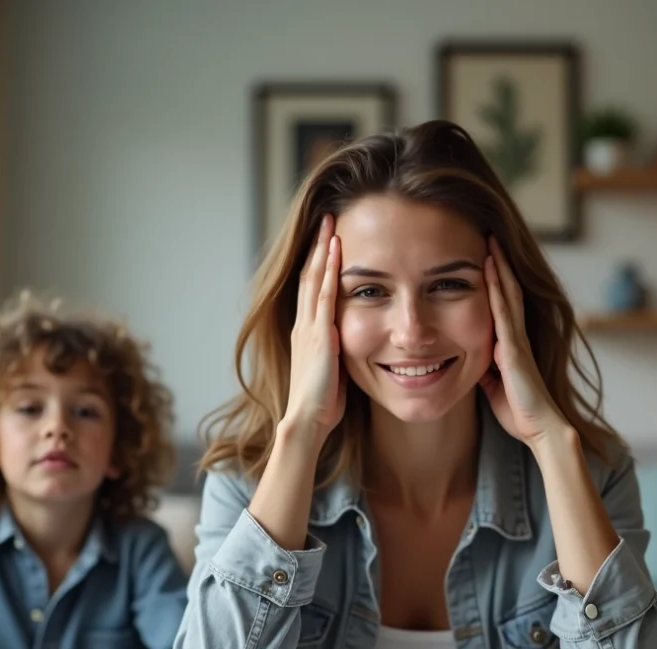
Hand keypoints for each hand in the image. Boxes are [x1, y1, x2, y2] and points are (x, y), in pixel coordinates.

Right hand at [283, 214, 345, 440]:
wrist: (307, 421)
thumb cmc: (322, 404)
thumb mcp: (331, 371)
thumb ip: (338, 352)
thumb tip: (353, 343)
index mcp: (306, 333)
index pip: (311, 289)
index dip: (318, 263)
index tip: (328, 240)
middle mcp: (303, 325)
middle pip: (308, 275)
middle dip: (318, 246)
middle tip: (327, 218)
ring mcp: (308, 328)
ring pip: (314, 279)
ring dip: (323, 249)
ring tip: (330, 223)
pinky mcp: (319, 335)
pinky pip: (323, 295)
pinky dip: (330, 270)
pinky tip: (337, 250)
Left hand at [480, 237, 566, 444]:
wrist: (540, 428)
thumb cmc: (519, 412)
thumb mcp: (494, 387)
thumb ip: (487, 371)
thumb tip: (475, 362)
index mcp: (511, 346)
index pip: (503, 306)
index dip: (495, 282)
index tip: (485, 258)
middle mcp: (516, 337)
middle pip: (508, 292)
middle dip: (499, 265)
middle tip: (490, 237)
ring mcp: (517, 340)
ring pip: (508, 295)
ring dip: (499, 268)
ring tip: (491, 241)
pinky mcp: (514, 348)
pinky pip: (504, 311)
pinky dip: (498, 288)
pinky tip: (491, 268)